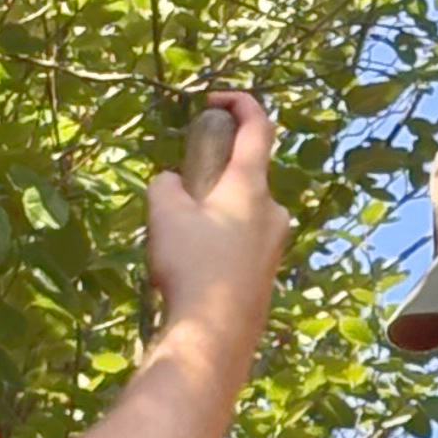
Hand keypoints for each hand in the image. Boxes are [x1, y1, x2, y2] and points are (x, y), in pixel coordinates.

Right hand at [143, 88, 287, 356]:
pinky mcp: (266, 277)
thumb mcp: (164, 214)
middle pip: (245, 175)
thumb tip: (171, 183)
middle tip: (180, 196)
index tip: (215, 100)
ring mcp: (274, 247)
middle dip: (213, 175)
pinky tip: (192, 274)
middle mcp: (273, 212)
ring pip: (240, 214)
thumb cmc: (191, 267)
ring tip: (178, 244)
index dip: (240, 103)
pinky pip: (240, 246)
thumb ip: (166, 185)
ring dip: (212, 215)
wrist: (214, 337)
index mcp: (251, 186)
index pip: (258, 127)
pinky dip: (218, 245)